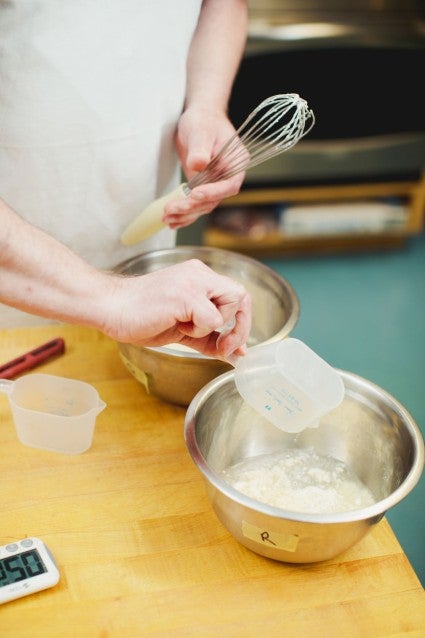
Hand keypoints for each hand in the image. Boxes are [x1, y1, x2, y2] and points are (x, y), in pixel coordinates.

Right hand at [101, 259, 250, 359]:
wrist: (111, 308)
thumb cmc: (141, 317)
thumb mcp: (184, 330)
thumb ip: (211, 340)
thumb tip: (237, 355)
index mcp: (200, 277)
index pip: (237, 295)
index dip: (241, 322)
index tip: (231, 345)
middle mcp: (199, 274)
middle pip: (241, 295)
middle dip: (239, 326)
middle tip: (224, 346)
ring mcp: (193, 281)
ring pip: (231, 302)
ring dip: (214, 325)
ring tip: (187, 327)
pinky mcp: (185, 294)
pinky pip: (212, 318)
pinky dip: (200, 330)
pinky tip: (177, 325)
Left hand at [163, 106, 244, 228]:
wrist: (199, 118)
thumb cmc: (203, 120)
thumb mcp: (201, 130)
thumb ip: (200, 149)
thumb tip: (198, 164)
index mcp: (236, 163)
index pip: (228, 185)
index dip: (212, 192)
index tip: (194, 194)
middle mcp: (228, 178)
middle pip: (213, 200)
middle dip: (191, 207)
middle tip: (170, 209)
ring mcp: (215, 184)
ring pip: (203, 206)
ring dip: (185, 214)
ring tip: (166, 218)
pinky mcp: (203, 187)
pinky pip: (195, 205)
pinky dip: (184, 214)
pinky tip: (171, 220)